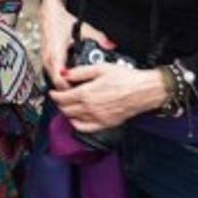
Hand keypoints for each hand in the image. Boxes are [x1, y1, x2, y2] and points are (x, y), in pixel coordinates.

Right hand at [38, 0, 114, 89]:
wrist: (49, 13)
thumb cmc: (61, 20)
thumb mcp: (83, 29)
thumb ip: (99, 38)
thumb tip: (110, 45)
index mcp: (56, 54)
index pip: (60, 80)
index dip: (70, 88)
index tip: (81, 90)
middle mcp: (48, 60)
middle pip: (57, 84)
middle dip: (69, 89)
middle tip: (84, 91)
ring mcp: (46, 60)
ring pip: (54, 80)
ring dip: (65, 83)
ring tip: (80, 85)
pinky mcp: (47, 59)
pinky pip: (53, 73)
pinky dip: (62, 77)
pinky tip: (72, 76)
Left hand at [49, 64, 166, 132]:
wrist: (143, 90)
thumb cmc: (125, 78)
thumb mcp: (100, 68)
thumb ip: (80, 72)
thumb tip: (64, 74)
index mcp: (86, 93)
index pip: (62, 97)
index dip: (55, 94)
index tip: (53, 91)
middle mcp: (89, 108)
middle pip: (65, 109)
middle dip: (59, 103)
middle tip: (59, 97)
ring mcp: (97, 118)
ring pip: (73, 118)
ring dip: (67, 112)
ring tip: (67, 105)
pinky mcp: (105, 124)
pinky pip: (85, 128)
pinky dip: (76, 124)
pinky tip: (76, 119)